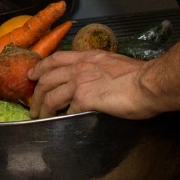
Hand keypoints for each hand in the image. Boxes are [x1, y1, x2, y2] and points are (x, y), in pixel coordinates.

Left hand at [28, 50, 157, 120]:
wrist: (147, 83)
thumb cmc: (137, 75)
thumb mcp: (111, 63)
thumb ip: (98, 68)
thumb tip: (94, 79)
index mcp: (86, 56)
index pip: (56, 59)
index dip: (41, 67)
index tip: (32, 74)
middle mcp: (79, 66)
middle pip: (47, 78)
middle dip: (37, 92)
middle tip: (32, 104)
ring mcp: (80, 82)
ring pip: (51, 95)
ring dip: (43, 108)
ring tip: (40, 117)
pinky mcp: (84, 99)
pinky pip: (68, 111)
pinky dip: (63, 118)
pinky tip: (62, 124)